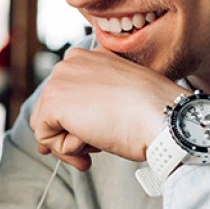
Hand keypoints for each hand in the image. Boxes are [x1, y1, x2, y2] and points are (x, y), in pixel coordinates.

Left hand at [28, 47, 176, 169]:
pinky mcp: (54, 100)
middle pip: (52, 112)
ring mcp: (60, 78)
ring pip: (47, 126)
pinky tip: (93, 140)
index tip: (94, 136)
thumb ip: (88, 111)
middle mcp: (72, 62)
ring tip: (99, 141)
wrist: (163, 117)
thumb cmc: (150, 114)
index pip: (67, 96)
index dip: (75, 123)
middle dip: (72, 135)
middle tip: (100, 144)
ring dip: (70, 144)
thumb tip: (49, 138)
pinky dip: (68, 150)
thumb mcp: (118, 104)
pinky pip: (47, 137)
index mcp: (91, 58)